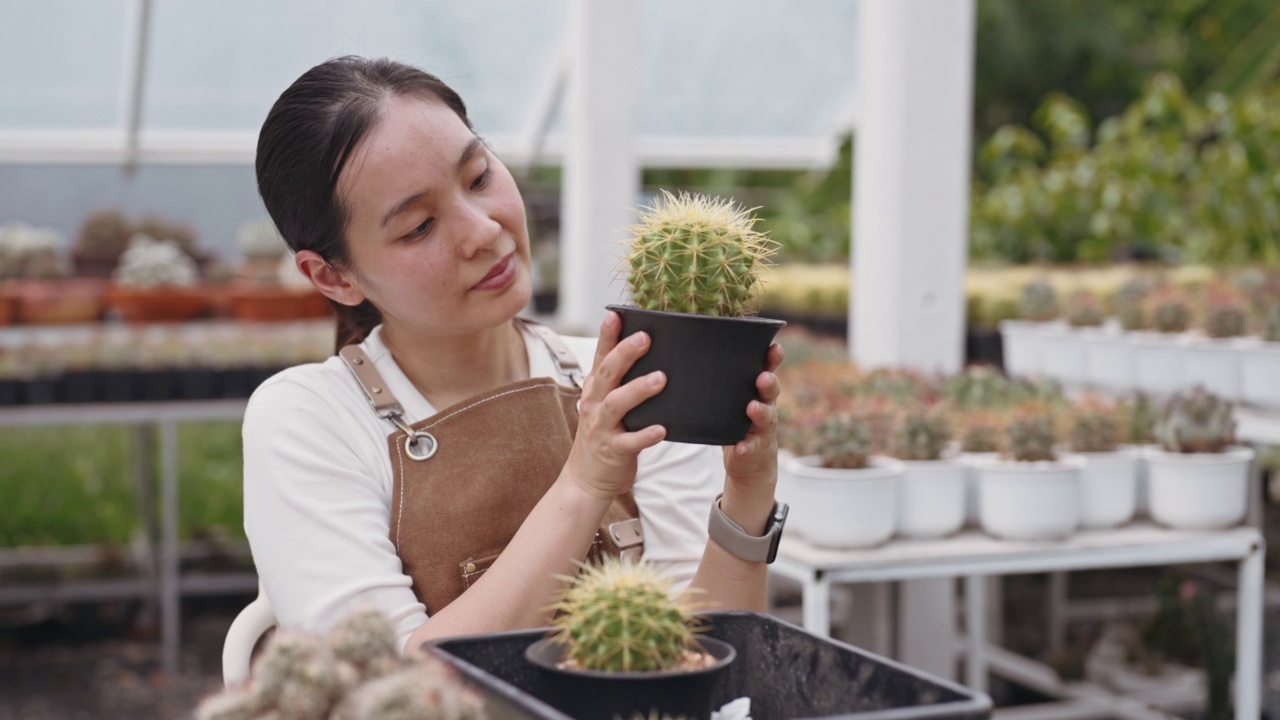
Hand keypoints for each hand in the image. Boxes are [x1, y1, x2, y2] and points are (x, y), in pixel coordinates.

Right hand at [565, 311, 667, 499]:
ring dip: (638, 390)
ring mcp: (602, 428)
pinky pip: (629, 442)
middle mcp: (595, 404)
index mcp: (596, 389)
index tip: (615, 315)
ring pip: (616, 405)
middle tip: (645, 338)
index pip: (600, 357)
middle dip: (624, 354)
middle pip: (607, 374)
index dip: (607, 336)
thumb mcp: (605, 402)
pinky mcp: (613, 451)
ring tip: (660, 379)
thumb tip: (646, 349)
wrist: (587, 478)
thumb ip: (620, 380)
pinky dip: (645, 435)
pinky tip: (661, 429)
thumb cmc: (604, 434)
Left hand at [722, 343, 783, 495]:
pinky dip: (746, 447)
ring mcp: (761, 429)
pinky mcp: (753, 449)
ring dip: (760, 412)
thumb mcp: (733, 400)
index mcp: (758, 391)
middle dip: (768, 383)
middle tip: (762, 377)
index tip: (774, 348)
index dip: (772, 359)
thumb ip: (721, 382)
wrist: (751, 462)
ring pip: (765, 417)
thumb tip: (684, 358)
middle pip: (771, 391)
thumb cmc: (736, 422)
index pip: (768, 370)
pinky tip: (740, 447)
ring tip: (752, 408)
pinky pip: (751, 447)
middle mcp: (766, 406)